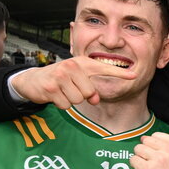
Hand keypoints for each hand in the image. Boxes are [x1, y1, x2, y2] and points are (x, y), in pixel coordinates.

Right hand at [10, 57, 136, 107]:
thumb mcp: (77, 80)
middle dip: (81, 95)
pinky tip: (54, 95)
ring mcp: (60, 76)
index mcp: (82, 63)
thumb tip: (95, 99)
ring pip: (78, 100)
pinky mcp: (51, 87)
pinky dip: (61, 104)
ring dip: (70, 100)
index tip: (134, 75)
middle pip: (90, 92)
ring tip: (62, 91)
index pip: (104, 68)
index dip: (120, 73)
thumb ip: (91, 89)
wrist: (34, 80)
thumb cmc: (61, 79)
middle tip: (70, 88)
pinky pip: (66, 105)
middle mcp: (72, 66)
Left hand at [132, 132, 168, 168]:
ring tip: (149, 166)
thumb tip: (146, 138)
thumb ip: (167, 145)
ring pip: (138, 149)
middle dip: (145, 150)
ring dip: (140, 157)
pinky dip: (136, 166)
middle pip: (146, 140)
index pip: (156, 135)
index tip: (158, 153)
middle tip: (152, 161)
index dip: (154, 144)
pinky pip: (133, 160)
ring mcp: (158, 159)